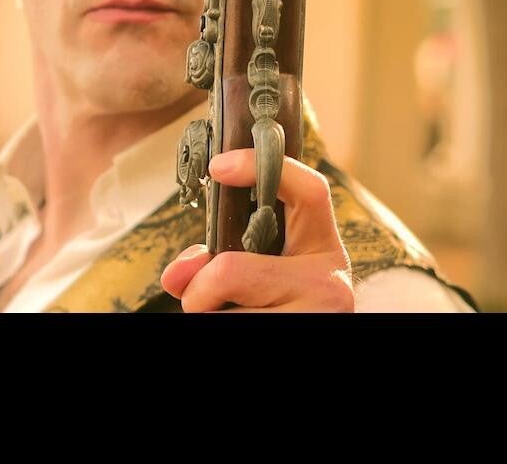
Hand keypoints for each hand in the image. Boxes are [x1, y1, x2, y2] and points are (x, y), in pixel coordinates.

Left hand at [158, 149, 354, 312]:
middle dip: (201, 289)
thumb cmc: (280, 307)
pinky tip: (239, 321)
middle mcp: (329, 279)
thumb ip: (216, 261)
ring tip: (230, 316)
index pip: (308, 190)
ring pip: (226, 311)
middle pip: (231, 270)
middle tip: (203, 300)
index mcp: (321, 246)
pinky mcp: (305, 330)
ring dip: (210, 315)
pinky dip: (220, 324)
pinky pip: (235, 326)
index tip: (219, 167)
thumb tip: (176, 275)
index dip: (260, 168)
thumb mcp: (260, 275)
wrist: (309, 338)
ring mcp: (320, 313)